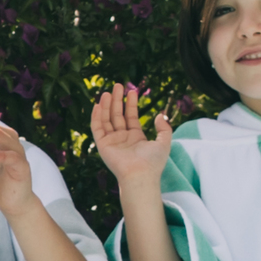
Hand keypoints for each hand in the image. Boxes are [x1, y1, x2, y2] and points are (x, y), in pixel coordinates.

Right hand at [88, 84, 173, 198]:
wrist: (141, 175)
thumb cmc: (153, 162)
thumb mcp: (164, 142)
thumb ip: (164, 129)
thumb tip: (159, 115)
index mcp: (136, 138)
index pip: (131, 117)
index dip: (131, 104)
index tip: (132, 91)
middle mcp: (122, 138)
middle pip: (118, 115)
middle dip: (118, 101)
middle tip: (118, 86)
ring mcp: (112, 141)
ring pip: (107, 119)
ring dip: (107, 106)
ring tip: (109, 92)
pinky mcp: (103, 145)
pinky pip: (97, 128)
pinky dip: (96, 117)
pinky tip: (98, 105)